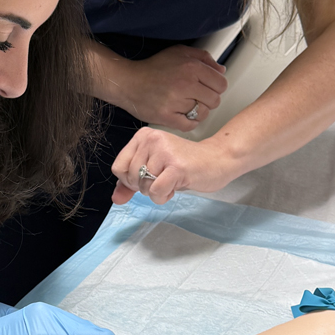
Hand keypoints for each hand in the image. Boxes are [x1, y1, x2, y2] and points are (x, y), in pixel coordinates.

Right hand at [106, 45, 227, 131]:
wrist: (128, 82)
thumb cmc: (153, 68)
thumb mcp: (179, 52)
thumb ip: (203, 58)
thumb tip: (221, 70)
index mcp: (191, 67)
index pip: (221, 84)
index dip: (216, 86)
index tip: (208, 87)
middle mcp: (185, 84)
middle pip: (214, 100)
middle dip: (207, 99)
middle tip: (196, 96)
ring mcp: (176, 102)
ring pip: (203, 114)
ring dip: (198, 111)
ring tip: (187, 105)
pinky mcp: (167, 117)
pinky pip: (190, 125)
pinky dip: (188, 122)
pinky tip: (182, 114)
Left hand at [111, 128, 238, 203]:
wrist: (217, 159)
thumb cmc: (184, 164)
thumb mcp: (154, 169)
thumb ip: (131, 183)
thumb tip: (116, 199)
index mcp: (143, 136)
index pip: (119, 167)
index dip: (130, 180)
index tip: (147, 178)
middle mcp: (152, 139)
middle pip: (130, 178)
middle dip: (145, 187)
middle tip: (163, 179)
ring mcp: (164, 152)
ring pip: (143, 186)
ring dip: (156, 192)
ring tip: (172, 180)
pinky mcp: (176, 167)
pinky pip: (156, 192)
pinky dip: (163, 197)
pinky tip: (175, 187)